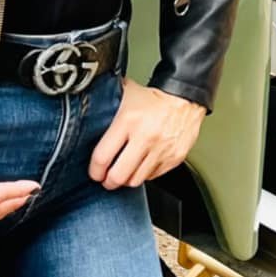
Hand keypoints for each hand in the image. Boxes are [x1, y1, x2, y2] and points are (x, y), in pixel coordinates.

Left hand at [89, 78, 205, 189]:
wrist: (186, 96)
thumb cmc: (155, 97)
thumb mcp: (126, 95)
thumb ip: (107, 104)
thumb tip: (89, 109)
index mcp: (128, 121)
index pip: (102, 157)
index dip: (94, 170)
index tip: (94, 172)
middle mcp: (145, 137)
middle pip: (118, 175)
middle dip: (108, 182)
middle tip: (106, 179)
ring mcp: (161, 150)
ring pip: (136, 180)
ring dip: (127, 180)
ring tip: (123, 174)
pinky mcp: (174, 158)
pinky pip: (153, 176)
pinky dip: (145, 174)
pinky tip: (141, 166)